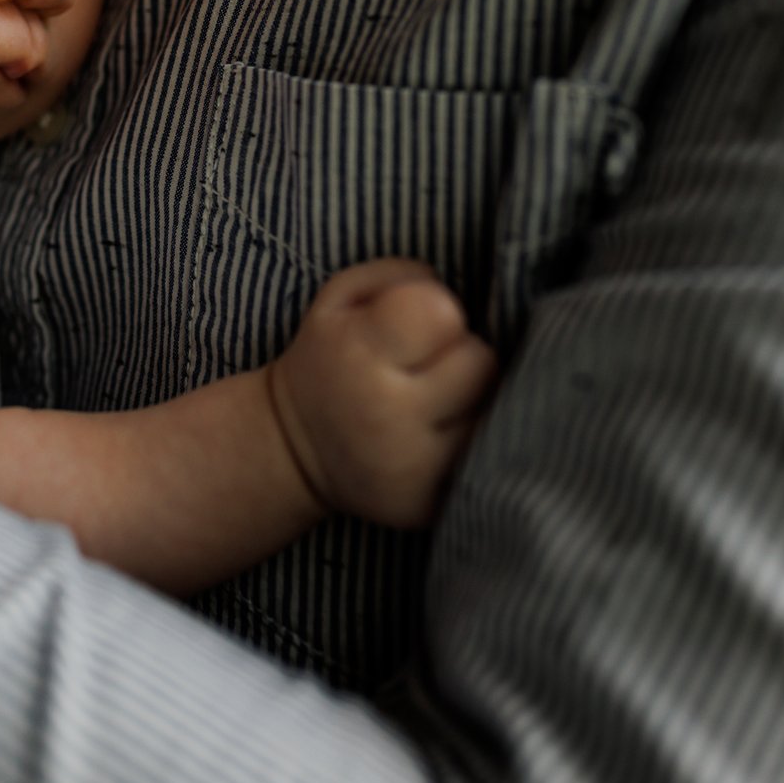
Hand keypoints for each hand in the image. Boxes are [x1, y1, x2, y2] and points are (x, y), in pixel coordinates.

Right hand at [266, 258, 497, 528]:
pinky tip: (442, 436)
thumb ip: (403, 277)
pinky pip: (485, 458)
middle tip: (430, 367)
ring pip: (494, 412)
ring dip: (475, 401)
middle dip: (462, 357)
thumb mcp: (339, 297)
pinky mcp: (431, 505)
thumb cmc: (329, 357)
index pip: (441, 313)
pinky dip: (471, 442)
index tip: (416, 325)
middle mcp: (388, 419)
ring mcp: (413, 470)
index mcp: (358, 357)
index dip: (437, 312)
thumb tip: (459, 297)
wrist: (290, 450)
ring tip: (440, 401)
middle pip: (481, 364)